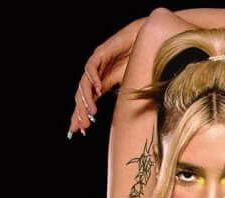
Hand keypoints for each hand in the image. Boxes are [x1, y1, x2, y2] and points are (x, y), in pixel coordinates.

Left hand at [68, 18, 143, 138]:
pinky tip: (98, 90)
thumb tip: (128, 120)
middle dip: (81, 112)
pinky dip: (93, 79)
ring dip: (86, 100)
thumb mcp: (130, 85)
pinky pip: (91, 68)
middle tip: (83, 126)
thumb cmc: (139, 61)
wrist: (144, 38)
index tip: (80, 132)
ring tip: (92, 113)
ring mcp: (95, 64)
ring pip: (83, 84)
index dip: (81, 115)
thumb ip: (124, 98)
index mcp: (100, 84)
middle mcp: (94, 75)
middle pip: (81, 96)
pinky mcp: (99, 53)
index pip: (86, 102)